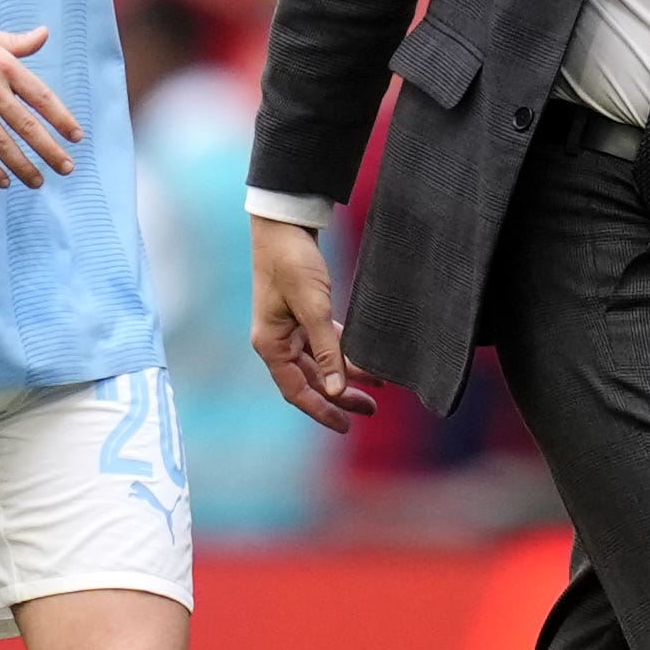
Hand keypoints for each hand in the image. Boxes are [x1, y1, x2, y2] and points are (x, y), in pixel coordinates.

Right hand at [0, 2, 81, 187]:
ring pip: (2, 142)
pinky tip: (3, 181)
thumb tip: (43, 35)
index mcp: (3, 64)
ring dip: (22, 165)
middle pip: (27, 125)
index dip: (62, 119)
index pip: (42, 97)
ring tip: (38, 182)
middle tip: (67, 168)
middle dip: (50, 150)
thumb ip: (16, 42)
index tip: (76, 137)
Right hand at [250, 214, 383, 431]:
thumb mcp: (313, 307)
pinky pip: (326, 344)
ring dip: (347, 376)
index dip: (322, 410)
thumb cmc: (292, 262)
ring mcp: (290, 329)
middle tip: (370, 410)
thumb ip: (328, 349)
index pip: (297, 391)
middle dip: (340, 397)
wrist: (285, 223)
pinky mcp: (304, 315)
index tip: (347, 426)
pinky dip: (345, 354)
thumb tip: (337, 390)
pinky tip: (366, 362)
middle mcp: (278, 342)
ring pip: (321, 363)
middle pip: (311, 381)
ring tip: (378, 389)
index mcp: (271, 345)